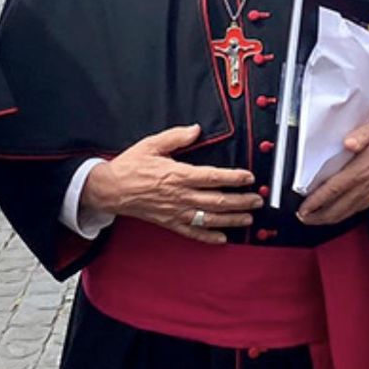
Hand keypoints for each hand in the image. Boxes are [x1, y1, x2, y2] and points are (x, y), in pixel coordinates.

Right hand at [82, 124, 261, 243]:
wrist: (111, 189)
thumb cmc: (131, 166)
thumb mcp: (152, 144)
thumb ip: (176, 137)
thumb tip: (195, 130)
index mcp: (177, 174)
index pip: (213, 177)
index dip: (233, 178)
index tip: (249, 177)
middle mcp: (180, 195)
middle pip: (217, 201)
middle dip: (241, 201)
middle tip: (257, 200)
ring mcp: (175, 212)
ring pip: (209, 218)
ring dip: (232, 219)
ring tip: (248, 218)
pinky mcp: (169, 223)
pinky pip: (192, 233)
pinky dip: (208, 237)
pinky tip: (222, 238)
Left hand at [296, 123, 368, 225]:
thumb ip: (360, 135)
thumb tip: (348, 142)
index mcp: (361, 171)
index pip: (335, 189)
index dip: (318, 200)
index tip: (304, 206)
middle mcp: (363, 186)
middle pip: (336, 208)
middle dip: (317, 216)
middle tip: (301, 217)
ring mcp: (367, 195)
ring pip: (344, 213)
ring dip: (325, 219)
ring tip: (310, 219)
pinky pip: (352, 212)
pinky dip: (338, 217)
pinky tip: (330, 216)